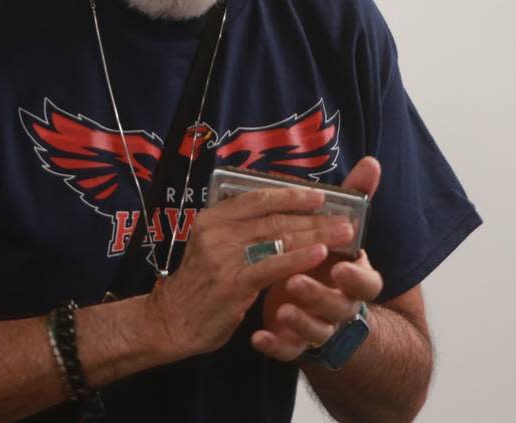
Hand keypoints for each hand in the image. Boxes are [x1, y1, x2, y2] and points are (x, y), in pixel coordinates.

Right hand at [147, 185, 354, 357]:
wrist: (171, 321)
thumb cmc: (199, 284)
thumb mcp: (209, 246)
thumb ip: (237, 229)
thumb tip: (277, 213)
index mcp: (212, 217)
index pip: (258, 198)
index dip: (291, 194)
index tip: (319, 195)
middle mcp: (216, 231)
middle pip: (274, 217)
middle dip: (314, 217)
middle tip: (344, 218)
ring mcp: (223, 256)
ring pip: (278, 238)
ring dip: (315, 234)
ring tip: (343, 233)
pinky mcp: (233, 282)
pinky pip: (273, 265)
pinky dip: (299, 257)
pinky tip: (320, 254)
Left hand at [252, 156, 385, 361]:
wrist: (312, 301)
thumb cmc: (322, 256)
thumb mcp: (337, 229)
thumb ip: (355, 198)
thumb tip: (371, 162)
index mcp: (354, 277)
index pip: (368, 283)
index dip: (355, 277)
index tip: (339, 267)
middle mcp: (340, 304)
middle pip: (337, 306)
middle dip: (316, 293)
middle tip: (294, 281)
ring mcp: (319, 325)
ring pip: (315, 331)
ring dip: (299, 320)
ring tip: (280, 308)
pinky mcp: (296, 341)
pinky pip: (289, 350)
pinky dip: (275, 345)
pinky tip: (258, 337)